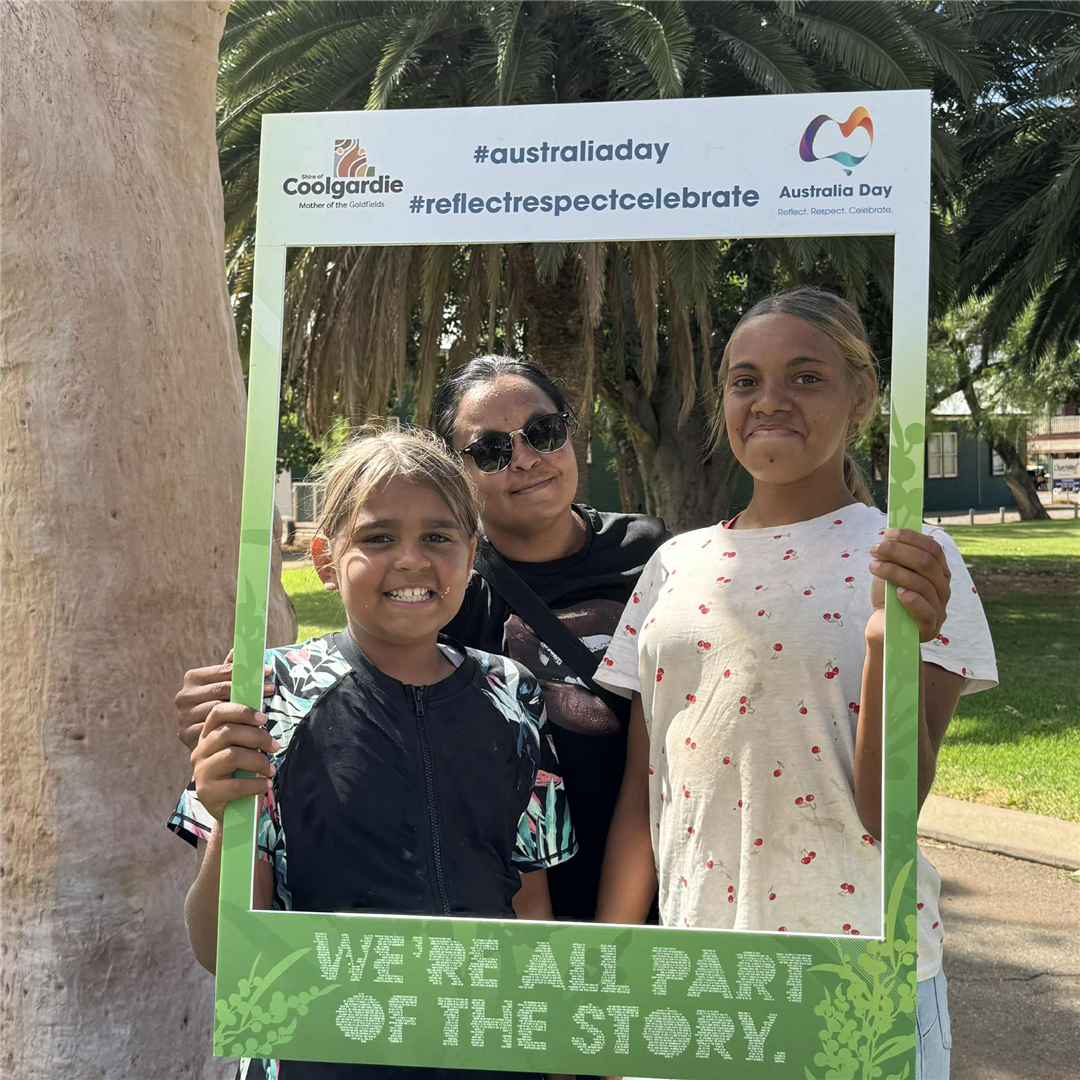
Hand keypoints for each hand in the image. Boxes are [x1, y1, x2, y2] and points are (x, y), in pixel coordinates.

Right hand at [175, 650, 273, 751]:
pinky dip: (235, 729)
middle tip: (271, 689)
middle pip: (222, 690)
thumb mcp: (224, 685)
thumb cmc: (218, 704)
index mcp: (192, 678)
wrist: (205, 740)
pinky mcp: (186, 735)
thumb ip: (231, 669)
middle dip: (249, 689)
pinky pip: (215, 730)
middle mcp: (184, 696)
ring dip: (245, 711)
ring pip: (219, 710)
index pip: (223, 671)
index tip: (268, 671)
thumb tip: (239, 649)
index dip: (247, 671)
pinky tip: (251, 729)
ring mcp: (183, 717)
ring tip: (265, 710)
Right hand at [191, 701, 278, 821]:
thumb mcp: (245, 750)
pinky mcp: (206, 793)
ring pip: (232, 756)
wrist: (233, 811)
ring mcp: (201, 772)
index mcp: (209, 735)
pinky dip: (256, 784)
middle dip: (257, 737)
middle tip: (275, 746)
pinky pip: (235, 785)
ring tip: (270, 770)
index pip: (218, 712)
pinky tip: (266, 785)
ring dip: (258, 761)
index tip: (264, 718)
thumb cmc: (242, 775)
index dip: (242, 711)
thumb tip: (262, 719)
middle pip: (228, 732)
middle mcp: (200, 751)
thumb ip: (248, 735)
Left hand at [867, 529, 950, 642]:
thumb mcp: (891, 572)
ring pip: (923, 584)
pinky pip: (926, 612)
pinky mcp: (930, 627)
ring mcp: (939, 608)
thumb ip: (895, 556)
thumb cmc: (889, 597)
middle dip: (899, 552)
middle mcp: (943, 588)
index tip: (888, 533)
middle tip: (875, 549)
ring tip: (873, 566)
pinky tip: (897, 592)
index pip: (933, 549)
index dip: (912, 538)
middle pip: (927, 563)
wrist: (884, 628)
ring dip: (895, 571)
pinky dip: (912, 600)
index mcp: (938, 571)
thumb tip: (889, 535)